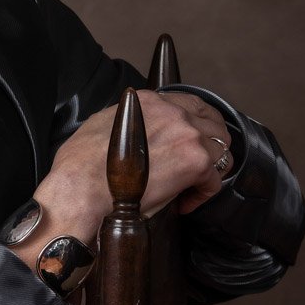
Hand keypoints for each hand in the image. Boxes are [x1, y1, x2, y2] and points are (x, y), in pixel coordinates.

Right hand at [38, 91, 232, 227]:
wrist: (83, 186)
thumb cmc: (83, 163)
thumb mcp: (102, 123)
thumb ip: (128, 120)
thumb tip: (134, 129)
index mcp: (150, 101)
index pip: (192, 103)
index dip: (198, 125)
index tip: (195, 141)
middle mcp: (173, 112)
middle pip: (214, 124)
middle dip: (211, 146)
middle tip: (200, 167)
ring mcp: (187, 134)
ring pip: (221, 151)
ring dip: (209, 170)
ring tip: (192, 186)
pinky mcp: (195, 162)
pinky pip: (214, 180)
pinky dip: (202, 194)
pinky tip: (184, 203)